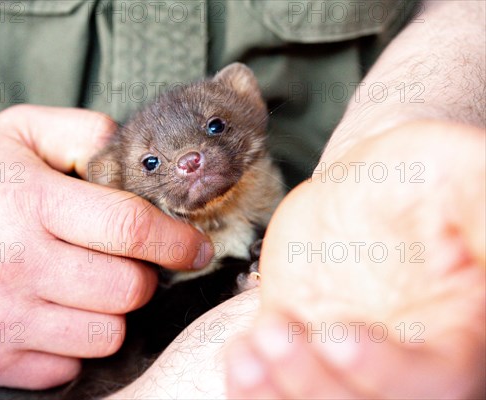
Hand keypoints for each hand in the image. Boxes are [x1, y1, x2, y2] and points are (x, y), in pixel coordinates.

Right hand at [0, 105, 212, 388]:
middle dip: (145, 277)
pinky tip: (56, 314)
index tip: (195, 247)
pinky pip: (69, 367)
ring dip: (113, 312)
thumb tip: (136, 155)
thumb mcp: (17, 132)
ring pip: (107, 334)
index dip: (177, 241)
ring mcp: (2, 319)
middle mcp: (16, 264)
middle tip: (127, 261)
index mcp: (30, 202)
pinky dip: (75, 345)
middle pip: (128, 289)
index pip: (130, 229)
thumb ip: (82, 132)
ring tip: (87, 286)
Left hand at [225, 120, 484, 398]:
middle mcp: (406, 358)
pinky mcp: (305, 353)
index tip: (338, 336)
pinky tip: (239, 363)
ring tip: (244, 353)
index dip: (386, 372)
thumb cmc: (416, 177)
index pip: (440, 381)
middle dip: (314, 382)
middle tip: (273, 336)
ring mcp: (350, 362)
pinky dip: (255, 390)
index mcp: (460, 330)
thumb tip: (485, 249)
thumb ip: (479, 209)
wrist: (358, 192)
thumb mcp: (458, 174)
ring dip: (276, 392)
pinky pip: (281, 392)